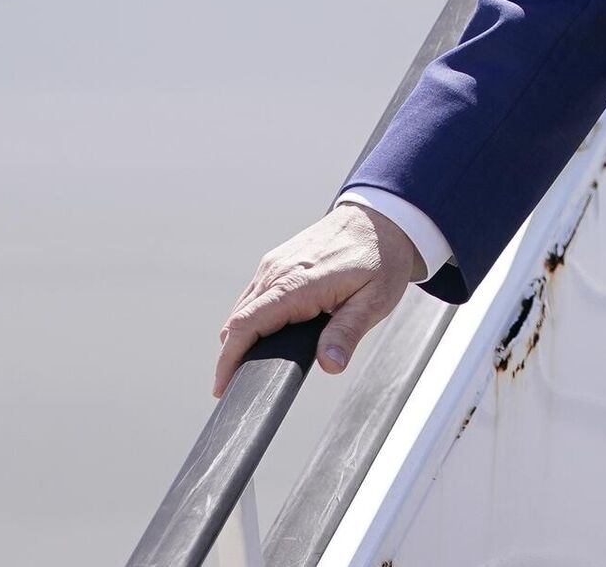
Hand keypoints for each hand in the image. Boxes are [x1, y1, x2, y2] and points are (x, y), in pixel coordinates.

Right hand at [212, 204, 422, 397]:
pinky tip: (262, 335)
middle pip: (237, 321)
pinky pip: (254, 294)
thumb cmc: (382, 258)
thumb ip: (348, 332)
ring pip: (243, 308)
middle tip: (237, 385)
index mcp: (297, 282)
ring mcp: (276, 262)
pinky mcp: (279, 259)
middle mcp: (278, 270)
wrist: (383, 217)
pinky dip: (250, 318)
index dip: (228, 360)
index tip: (222, 388)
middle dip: (231, 355)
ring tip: (247, 366)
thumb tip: (329, 364)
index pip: (246, 325)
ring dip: (239, 336)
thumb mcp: (374, 299)